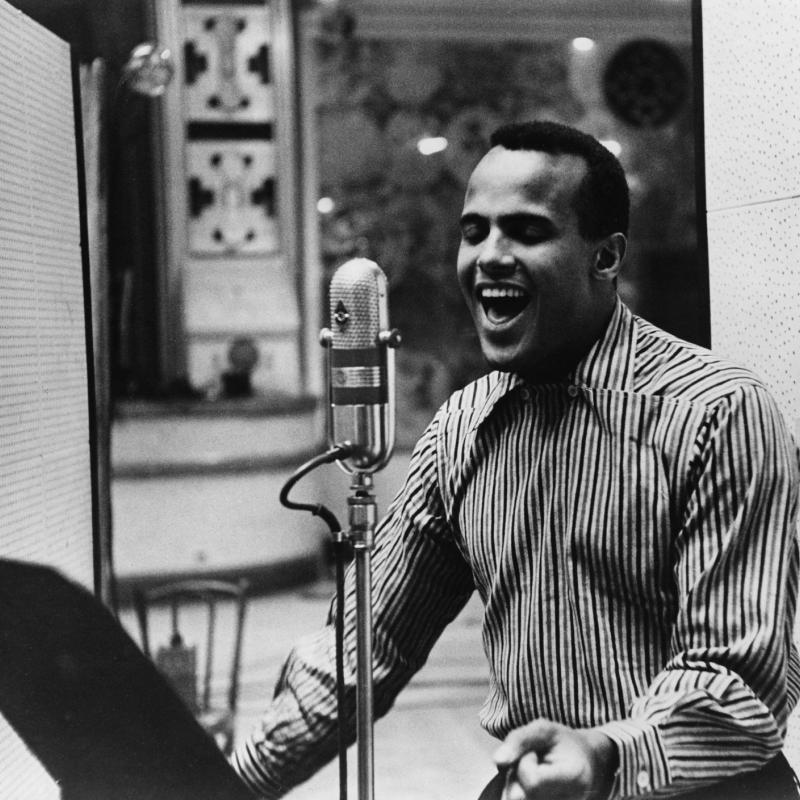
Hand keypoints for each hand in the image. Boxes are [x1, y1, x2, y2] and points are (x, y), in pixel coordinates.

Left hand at [493, 719, 616, 799]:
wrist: (587, 764)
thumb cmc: (563, 744)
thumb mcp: (544, 729)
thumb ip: (519, 740)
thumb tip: (498, 761)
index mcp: (574, 777)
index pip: (532, 782)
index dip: (524, 763)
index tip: (535, 753)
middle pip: (520, 797)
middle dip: (516, 777)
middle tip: (533, 764)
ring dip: (516, 787)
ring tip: (534, 775)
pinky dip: (520, 794)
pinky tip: (532, 788)